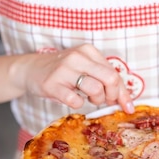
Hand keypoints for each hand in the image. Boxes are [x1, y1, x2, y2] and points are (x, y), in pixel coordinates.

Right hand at [19, 44, 134, 112]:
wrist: (31, 69)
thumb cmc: (63, 72)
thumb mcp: (84, 68)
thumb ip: (103, 78)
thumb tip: (126, 99)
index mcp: (89, 51)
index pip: (115, 73)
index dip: (123, 93)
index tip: (128, 107)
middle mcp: (77, 57)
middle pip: (110, 78)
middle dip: (112, 95)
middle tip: (106, 101)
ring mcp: (64, 70)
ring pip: (95, 89)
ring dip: (96, 100)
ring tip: (88, 98)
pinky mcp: (52, 84)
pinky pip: (75, 100)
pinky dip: (78, 104)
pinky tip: (73, 99)